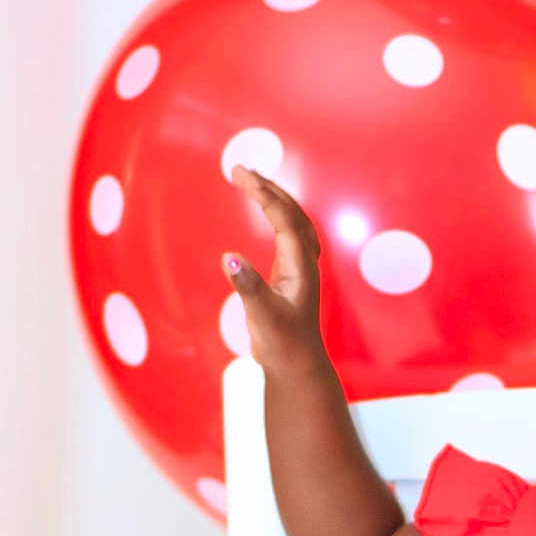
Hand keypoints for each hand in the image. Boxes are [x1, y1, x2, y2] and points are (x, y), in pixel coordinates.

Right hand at [221, 165, 325, 369]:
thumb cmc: (282, 343)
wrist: (297, 365)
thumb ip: (247, 286)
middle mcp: (305, 263)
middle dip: (267, 187)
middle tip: (239, 169)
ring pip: (294, 221)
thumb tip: (230, 257)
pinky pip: (290, 233)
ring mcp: (301, 267)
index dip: (264, 195)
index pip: (284, 220)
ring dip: (275, 197)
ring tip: (250, 179)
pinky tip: (267, 209)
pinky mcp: (293, 274)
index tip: (240, 175)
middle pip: (292, 213)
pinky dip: (278, 214)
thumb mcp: (261, 316)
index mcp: (300, 268)